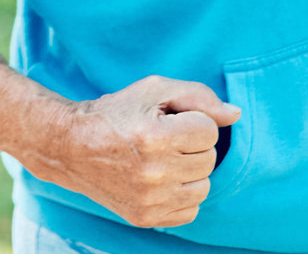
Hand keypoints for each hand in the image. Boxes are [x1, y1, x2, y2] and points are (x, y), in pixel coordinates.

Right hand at [43, 75, 239, 228]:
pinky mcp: (144, 217)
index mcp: (155, 137)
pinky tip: (162, 180)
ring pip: (203, 186)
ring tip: (165, 159)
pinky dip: (182, 194)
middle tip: (165, 138)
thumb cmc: (117, 113)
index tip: (170, 120)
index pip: (209, 130)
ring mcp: (149, 199)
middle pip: (209, 159)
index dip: (193, 120)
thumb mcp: (154, 90)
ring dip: (190, 171)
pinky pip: (190, 211)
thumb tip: (235, 114)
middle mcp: (153, 172)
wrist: (71, 146)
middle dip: (192, 144)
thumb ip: (198, 96)